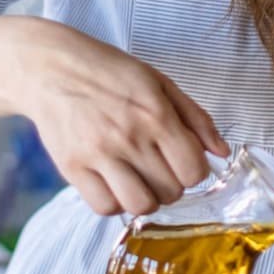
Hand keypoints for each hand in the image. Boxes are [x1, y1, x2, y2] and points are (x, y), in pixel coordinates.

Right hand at [10, 18, 228, 215]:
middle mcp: (129, 137)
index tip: (182, 161)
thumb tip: (223, 153)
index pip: (194, 170)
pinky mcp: (72, 167)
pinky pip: (104, 207)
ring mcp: (98, 154)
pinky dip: (114, 202)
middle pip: (170, 191)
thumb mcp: (159, 82)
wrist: (51, 67)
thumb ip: (196, 118)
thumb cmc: (109, 72)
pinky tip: (113, 183)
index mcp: (155, 113)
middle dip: (171, 184)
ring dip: (146, 199)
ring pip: (140, 205)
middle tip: (158, 168)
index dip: (194, 171)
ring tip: (138, 181)